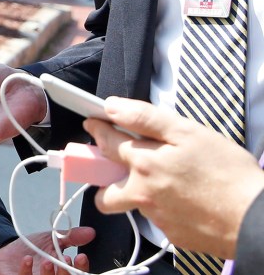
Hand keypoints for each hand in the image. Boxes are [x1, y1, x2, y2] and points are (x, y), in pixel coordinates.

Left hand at [0, 228, 92, 274]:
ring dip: (48, 274)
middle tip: (65, 259)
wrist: (7, 250)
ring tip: (47, 260)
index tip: (81, 256)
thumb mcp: (51, 239)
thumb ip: (70, 237)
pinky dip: (26, 271)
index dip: (81, 268)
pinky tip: (27, 259)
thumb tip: (89, 231)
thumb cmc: (31, 249)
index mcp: (61, 273)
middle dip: (66, 273)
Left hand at [85, 97, 263, 258]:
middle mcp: (142, 193)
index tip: (94, 125)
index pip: (106, 143)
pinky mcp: (171, 234)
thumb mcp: (188, 132)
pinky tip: (187, 199)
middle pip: (104, 190)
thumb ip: (145, 118)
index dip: (98, 130)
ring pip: (133, 204)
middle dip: (105, 177)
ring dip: (140, 192)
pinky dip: (165, 208)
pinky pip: (157, 218)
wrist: (254, 218)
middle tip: (120, 165)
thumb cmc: (228, 173)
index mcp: (143, 163)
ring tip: (169, 182)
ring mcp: (156, 217)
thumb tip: (112, 107)